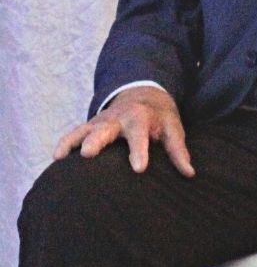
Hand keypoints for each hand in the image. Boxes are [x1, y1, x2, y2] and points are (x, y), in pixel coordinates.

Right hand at [53, 85, 193, 176]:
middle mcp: (118, 118)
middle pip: (106, 128)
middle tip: (88, 154)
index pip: (140, 135)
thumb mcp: (173, 128)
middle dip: (97, 140)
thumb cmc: (160, 117)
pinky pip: (74, 133)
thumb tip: (189, 173)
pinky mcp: (90, 126)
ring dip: (74, 141)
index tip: (139, 168)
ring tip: (62, 156)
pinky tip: (57, 157)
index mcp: (141, 118)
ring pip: (85, 130)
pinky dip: (65, 142)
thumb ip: (178, 150)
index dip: (140, 151)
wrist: (143, 94)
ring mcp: (101, 121)